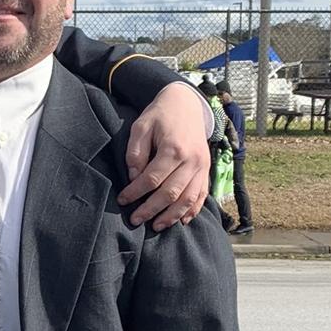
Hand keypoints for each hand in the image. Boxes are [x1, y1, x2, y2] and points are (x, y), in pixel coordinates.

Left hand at [118, 82, 210, 229]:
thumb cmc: (160, 115)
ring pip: (188, 198)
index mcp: (173, 148)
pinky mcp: (207, 169)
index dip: (136, 193)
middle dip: (151, 210)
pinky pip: (201, 194)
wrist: (186, 103)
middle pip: (170, 193)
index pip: (152, 179)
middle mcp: (191, 160)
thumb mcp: (141, 126)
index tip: (123, 200)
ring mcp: (202, 166)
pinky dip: (192, 210)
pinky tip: (182, 221)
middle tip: (135, 219)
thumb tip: (134, 178)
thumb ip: (136, 153)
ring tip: (156, 226)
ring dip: (172, 216)